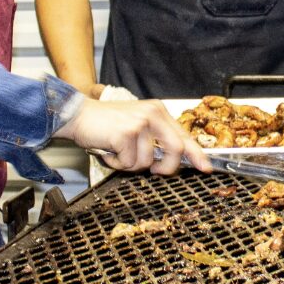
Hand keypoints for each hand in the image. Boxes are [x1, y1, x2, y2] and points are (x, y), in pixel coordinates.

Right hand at [54, 97, 211, 174]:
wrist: (78, 115)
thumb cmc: (105, 125)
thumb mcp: (136, 125)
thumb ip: (155, 139)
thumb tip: (170, 162)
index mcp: (157, 111)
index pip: (184, 135)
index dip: (197, 154)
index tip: (206, 167)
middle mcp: (152, 114)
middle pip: (176, 149)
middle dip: (166, 167)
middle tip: (155, 172)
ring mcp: (139, 123)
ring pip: (147, 161)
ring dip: (130, 165)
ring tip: (117, 152)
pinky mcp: (125, 134)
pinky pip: (128, 163)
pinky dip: (116, 164)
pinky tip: (108, 151)